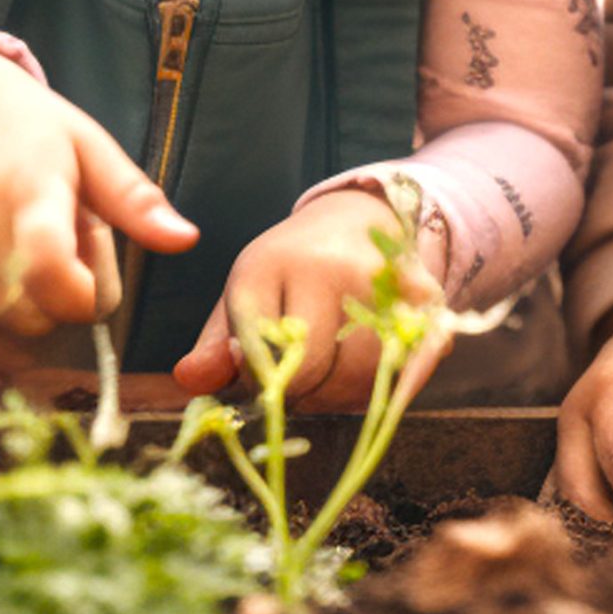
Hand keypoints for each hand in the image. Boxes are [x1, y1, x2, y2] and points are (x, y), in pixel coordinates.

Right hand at [0, 50, 198, 331]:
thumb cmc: (33, 134)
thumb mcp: (91, 148)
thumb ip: (134, 199)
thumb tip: (187, 240)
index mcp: (28, 189)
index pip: (48, 262)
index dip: (81, 291)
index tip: (91, 278)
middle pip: (37, 314)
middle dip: (67, 300)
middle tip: (69, 249)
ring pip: (11, 327)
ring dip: (37, 307)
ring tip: (37, 252)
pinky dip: (5, 311)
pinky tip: (9, 266)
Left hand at [172, 190, 446, 409]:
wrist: (361, 219)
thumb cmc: (291, 271)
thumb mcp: (246, 297)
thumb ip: (216, 347)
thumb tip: (187, 380)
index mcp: (269, 263)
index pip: (255, 354)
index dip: (257, 378)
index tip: (261, 366)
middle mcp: (327, 265)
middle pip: (310, 372)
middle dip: (302, 392)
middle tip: (301, 374)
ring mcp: (381, 282)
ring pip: (359, 381)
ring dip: (344, 394)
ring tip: (334, 365)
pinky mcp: (425, 300)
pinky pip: (404, 374)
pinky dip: (387, 386)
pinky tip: (371, 364)